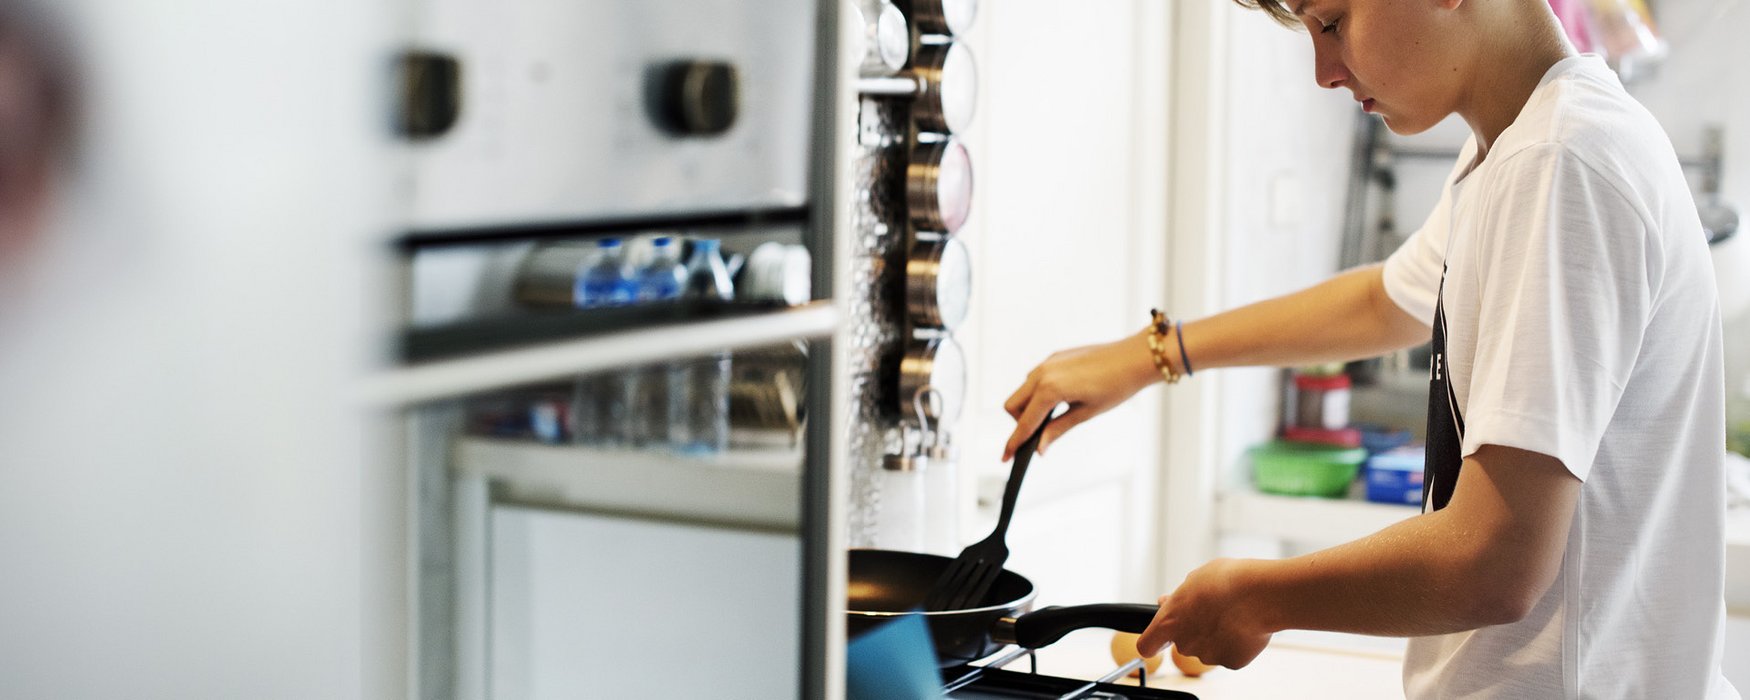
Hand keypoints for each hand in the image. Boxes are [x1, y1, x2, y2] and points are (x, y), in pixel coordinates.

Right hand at [1001, 330, 1158, 460]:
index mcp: (1050, 389)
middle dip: (1019, 423)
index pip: (1024, 423)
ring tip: (1053, 417)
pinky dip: (1039, 393)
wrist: (1135, 357)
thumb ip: (1057, 429)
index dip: (1014, 443)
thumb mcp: (1086, 413)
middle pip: (1013, 405)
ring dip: (1029, 407)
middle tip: (1039, 435)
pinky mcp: (1055, 357)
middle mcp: (1042, 373)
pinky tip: (1061, 400)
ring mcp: (1047, 362)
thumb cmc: (1116, 386)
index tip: (1005, 457)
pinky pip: (1035, 378)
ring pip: (1023, 390)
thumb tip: (1039, 447)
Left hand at [1135, 559, 1272, 669]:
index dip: (1153, 641)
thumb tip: (1167, 602)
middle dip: (1194, 630)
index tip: (1160, 638)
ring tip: (1233, 614)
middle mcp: (1184, 643)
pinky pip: (1231, 653)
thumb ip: (1178, 597)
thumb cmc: (1226, 581)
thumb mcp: (1194, 579)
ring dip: (1217, 636)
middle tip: (1212, 610)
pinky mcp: (1232, 662)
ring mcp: (1208, 655)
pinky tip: (1245, 625)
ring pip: (1208, 648)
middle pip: (1183, 643)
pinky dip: (1237, 643)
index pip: (1146, 645)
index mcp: (1169, 622)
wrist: (1259, 594)